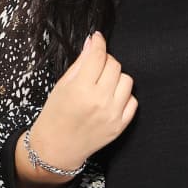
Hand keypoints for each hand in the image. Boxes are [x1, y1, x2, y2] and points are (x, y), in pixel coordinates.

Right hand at [28, 29, 137, 170]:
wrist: (57, 148)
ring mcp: (112, 115)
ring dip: (116, 78)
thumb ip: (80, 64)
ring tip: (103, 85)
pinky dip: (124, 96)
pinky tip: (111, 99)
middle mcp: (100, 101)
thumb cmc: (55, 116)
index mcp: (82, 89)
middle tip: (95, 68)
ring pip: (127, 80)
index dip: (98, 43)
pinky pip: (133, 101)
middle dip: (105, 62)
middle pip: (115, 65)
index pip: (98, 55)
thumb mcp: (62, 85)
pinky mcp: (120, 126)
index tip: (97, 39)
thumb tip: (92, 43)